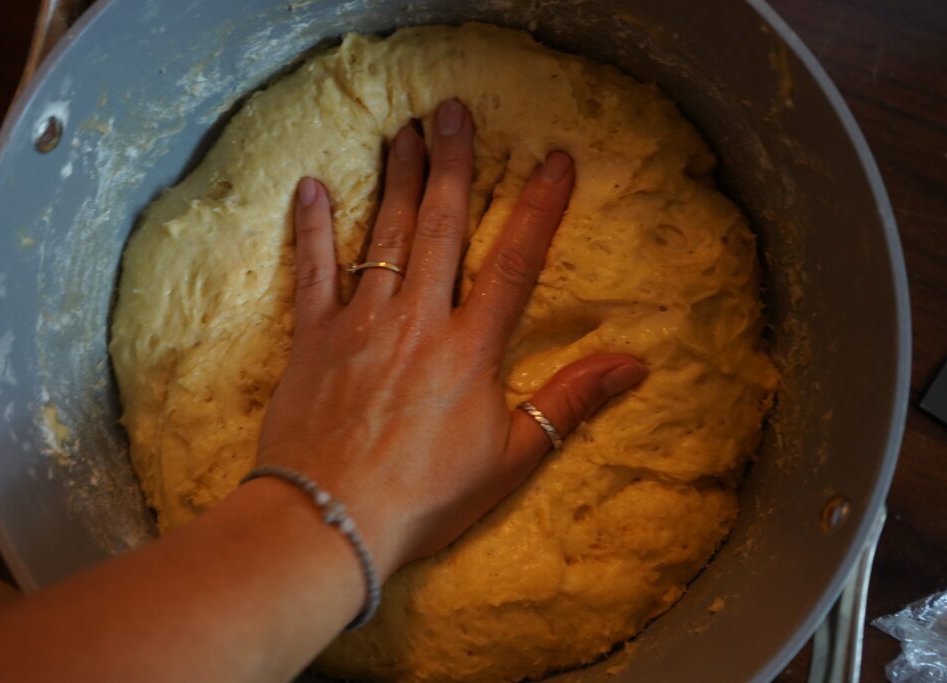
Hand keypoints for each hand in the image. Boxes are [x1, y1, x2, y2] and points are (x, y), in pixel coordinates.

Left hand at [257, 99, 646, 577]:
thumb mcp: (510, 459)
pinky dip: (313, 228)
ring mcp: (362, 323)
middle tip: (455, 111)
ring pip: (385, 235)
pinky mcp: (315, 338)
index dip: (539, 208)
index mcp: (471, 348)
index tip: (555, 159)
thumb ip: (568, 403)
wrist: (330, 521)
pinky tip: (312, 188)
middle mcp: (419, 320)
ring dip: (397, 180)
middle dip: (453, 164)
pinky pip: (315, 271)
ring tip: (406, 132)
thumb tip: (634, 366)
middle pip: (442, 227)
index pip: (516, 263)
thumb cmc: (423, 497)